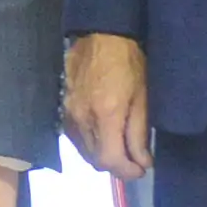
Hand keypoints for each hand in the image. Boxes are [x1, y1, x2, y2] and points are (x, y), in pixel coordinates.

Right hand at [63, 31, 152, 181]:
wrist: (101, 35)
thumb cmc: (129, 63)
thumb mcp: (142, 97)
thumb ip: (139, 133)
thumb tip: (142, 162)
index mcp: (105, 115)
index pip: (110, 160)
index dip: (127, 171)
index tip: (141, 169)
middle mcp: (82, 119)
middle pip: (95, 160)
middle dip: (117, 166)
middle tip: (134, 161)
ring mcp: (69, 114)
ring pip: (84, 152)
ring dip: (103, 157)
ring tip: (121, 149)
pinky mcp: (63, 108)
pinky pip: (76, 138)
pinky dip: (91, 144)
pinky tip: (104, 136)